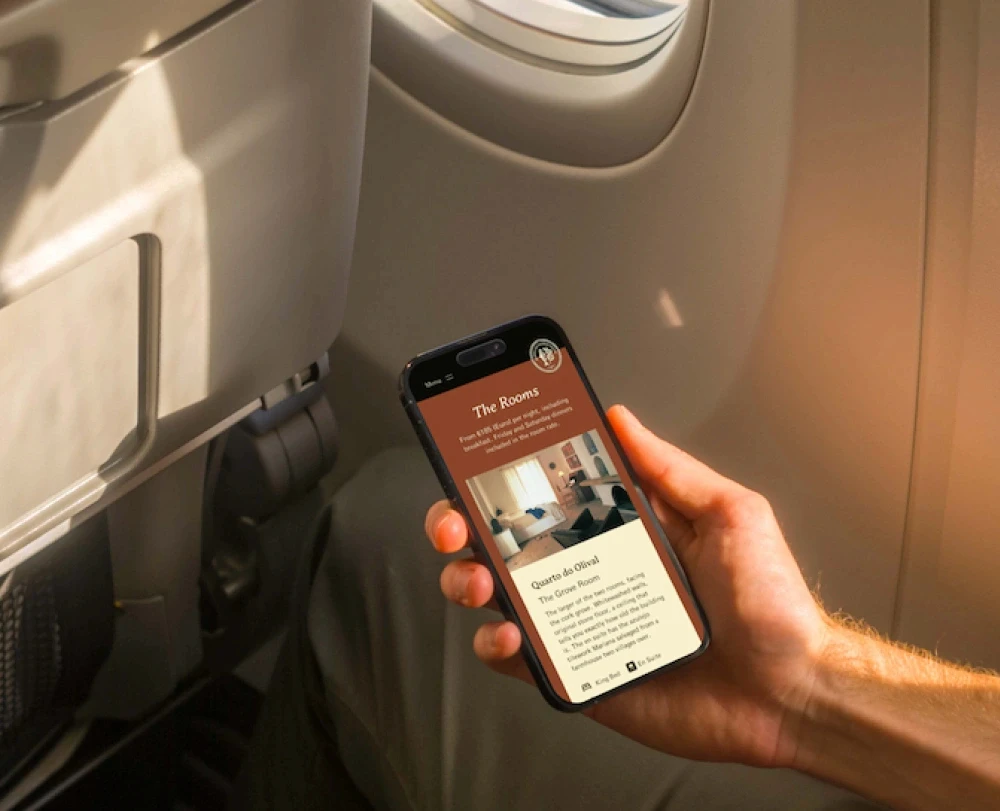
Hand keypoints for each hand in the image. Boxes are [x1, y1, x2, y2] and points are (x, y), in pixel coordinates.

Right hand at [426, 405, 831, 767]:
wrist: (790, 691)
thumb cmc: (769, 604)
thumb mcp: (729, 514)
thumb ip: (670, 469)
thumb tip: (621, 419)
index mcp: (620, 528)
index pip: (546, 492)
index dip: (502, 475)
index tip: (475, 458)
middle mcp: (590, 570)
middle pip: (503, 540)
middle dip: (461, 525)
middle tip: (457, 524)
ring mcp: (579, 620)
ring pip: (496, 593)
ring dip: (468, 580)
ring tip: (481, 580)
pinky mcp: (578, 671)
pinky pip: (518, 657)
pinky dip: (496, 643)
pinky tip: (510, 632)